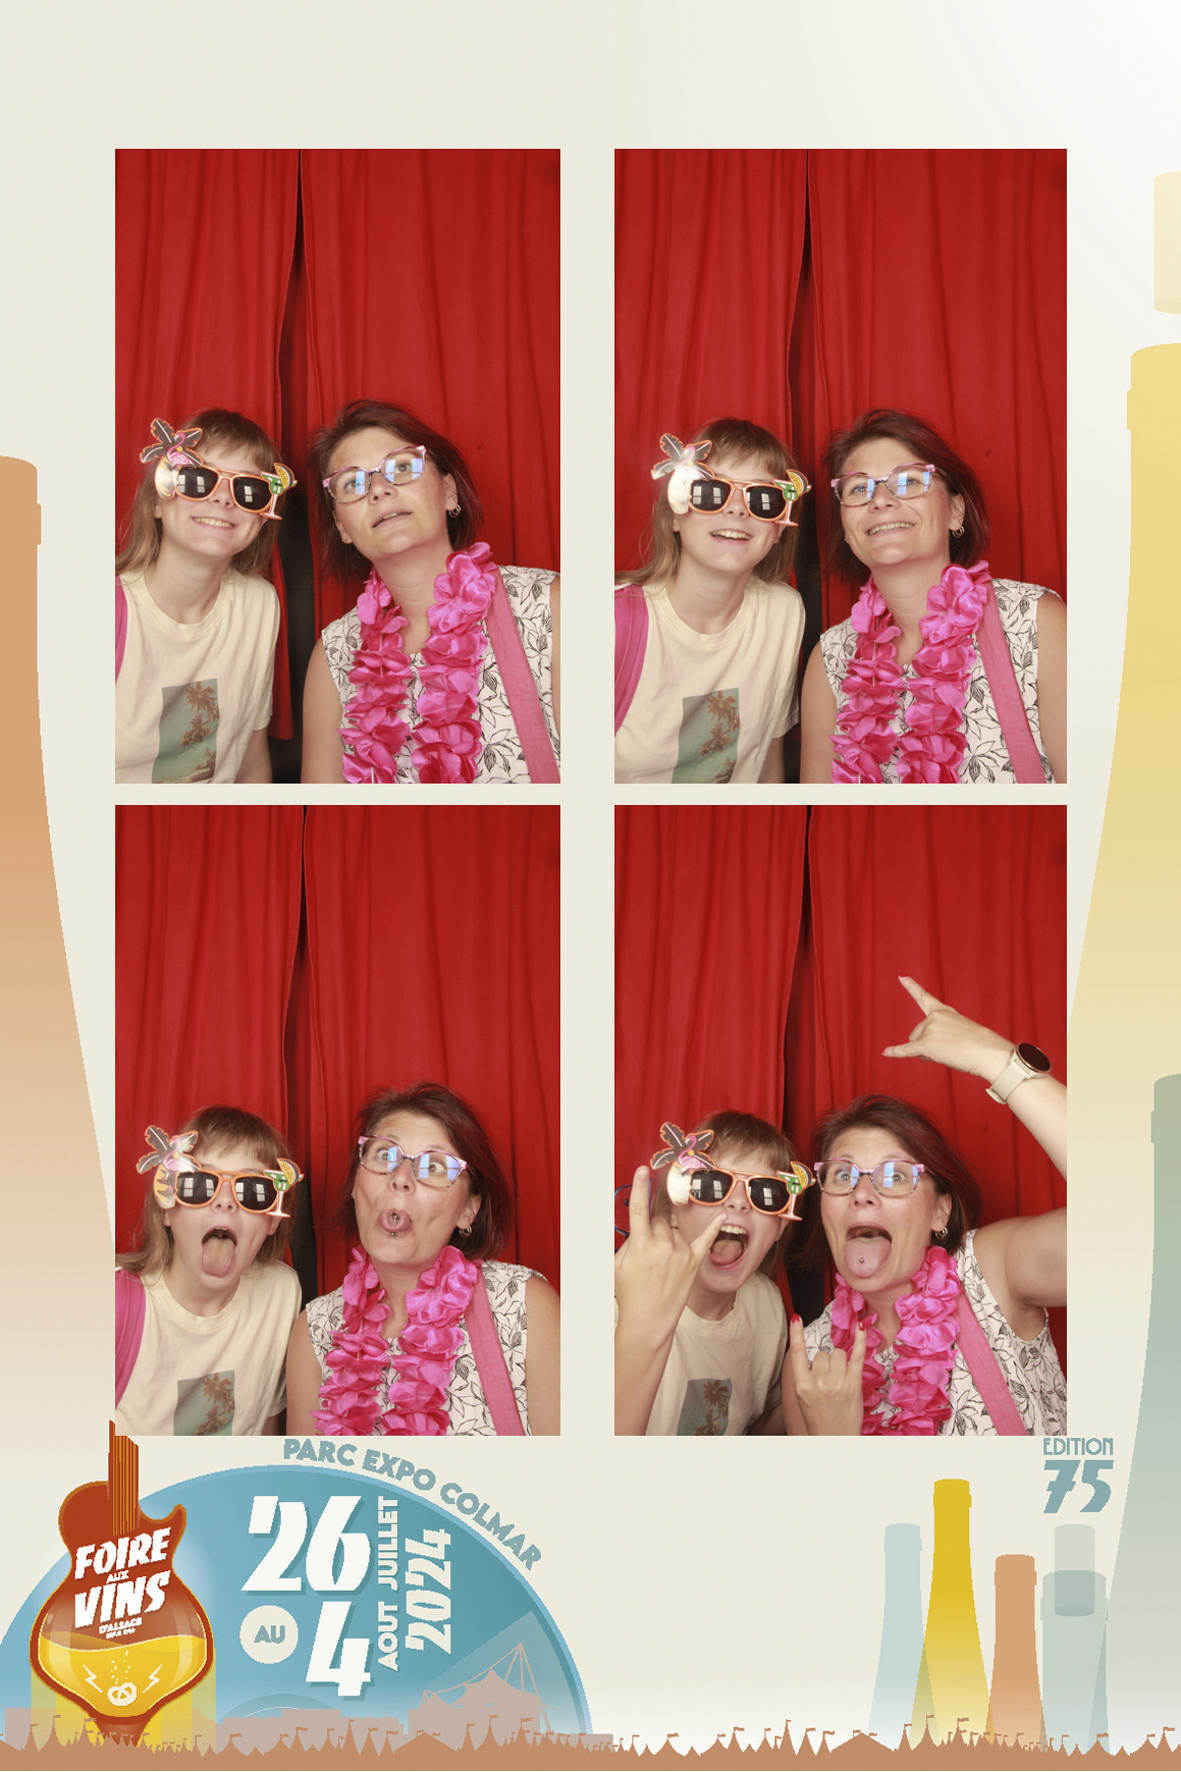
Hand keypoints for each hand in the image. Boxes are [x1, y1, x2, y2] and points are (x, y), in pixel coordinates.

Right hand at [614, 1166, 723, 1342]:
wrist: (648, 1320)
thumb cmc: (630, 1293)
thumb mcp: (618, 1264)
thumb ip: (630, 1241)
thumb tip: (640, 1227)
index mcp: (640, 1244)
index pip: (639, 1209)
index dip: (640, 1187)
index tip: (643, 1170)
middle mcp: (662, 1245)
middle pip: (659, 1219)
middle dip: (653, 1228)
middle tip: (648, 1250)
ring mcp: (680, 1253)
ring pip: (674, 1230)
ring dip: (668, 1237)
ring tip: (662, 1262)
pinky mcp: (693, 1262)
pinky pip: (704, 1241)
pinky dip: (712, 1229)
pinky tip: (720, 1217)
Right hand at [786, 1313, 865, 1435]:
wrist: (834, 1441)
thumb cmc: (819, 1420)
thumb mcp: (803, 1398)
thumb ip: (807, 1376)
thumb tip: (818, 1355)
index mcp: (802, 1385)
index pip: (797, 1352)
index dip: (796, 1334)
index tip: (796, 1317)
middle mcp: (819, 1381)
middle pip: (823, 1353)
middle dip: (827, 1363)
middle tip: (829, 1383)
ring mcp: (837, 1382)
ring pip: (838, 1353)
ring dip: (840, 1362)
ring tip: (840, 1381)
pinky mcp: (854, 1384)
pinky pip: (857, 1356)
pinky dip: (860, 1340)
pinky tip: (861, 1326)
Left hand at [882, 975, 1011, 1081]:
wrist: (990, 1053)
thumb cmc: (981, 1046)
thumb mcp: (961, 1032)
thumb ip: (941, 1035)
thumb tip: (922, 1049)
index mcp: (944, 1011)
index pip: (924, 997)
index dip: (911, 986)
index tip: (901, 975)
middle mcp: (934, 1017)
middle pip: (917, 1035)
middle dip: (929, 1045)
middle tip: (951, 1048)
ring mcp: (930, 1030)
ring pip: (917, 1047)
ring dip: (929, 1054)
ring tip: (950, 1053)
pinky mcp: (927, 1045)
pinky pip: (907, 1050)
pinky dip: (895, 1052)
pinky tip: (884, 1052)